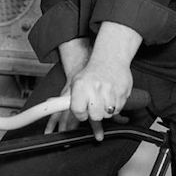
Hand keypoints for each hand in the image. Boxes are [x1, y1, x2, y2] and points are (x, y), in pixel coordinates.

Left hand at [49, 23, 142, 140]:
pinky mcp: (123, 92)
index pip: (78, 111)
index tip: (82, 111)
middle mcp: (95, 88)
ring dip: (105, 110)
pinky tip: (111, 96)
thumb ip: (68, 98)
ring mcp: (110, 90)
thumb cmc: (91, 73)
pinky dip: (115, 105)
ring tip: (103, 98)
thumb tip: (52, 107)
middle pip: (95, 116)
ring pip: (108, 114)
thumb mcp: (76, 83)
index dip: (80, 114)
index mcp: (81, 86)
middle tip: (94, 105)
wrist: (111, 58)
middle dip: (94, 114)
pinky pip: (119, 108)